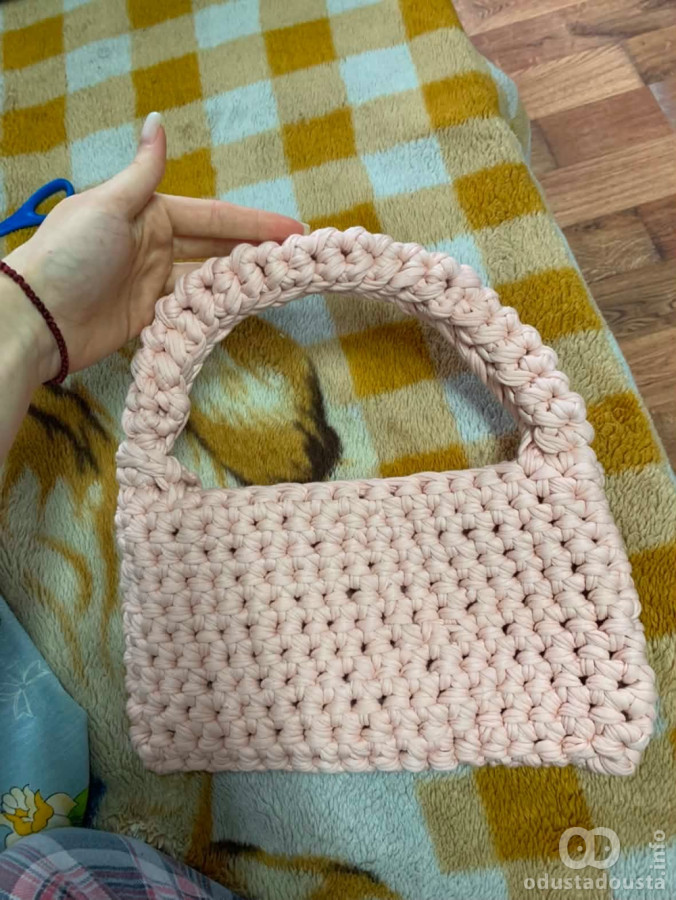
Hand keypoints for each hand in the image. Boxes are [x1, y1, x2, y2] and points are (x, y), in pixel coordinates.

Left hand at [4, 112, 304, 383]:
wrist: (40, 313)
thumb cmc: (74, 253)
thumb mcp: (110, 205)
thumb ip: (144, 171)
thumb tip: (159, 120)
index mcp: (149, 213)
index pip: (213, 217)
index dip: (253, 223)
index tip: (291, 229)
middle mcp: (156, 245)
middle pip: (216, 247)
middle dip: (254, 250)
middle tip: (295, 258)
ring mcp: (154, 282)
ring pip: (208, 278)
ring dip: (239, 280)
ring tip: (278, 284)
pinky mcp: (150, 316)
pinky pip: (191, 309)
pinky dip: (215, 308)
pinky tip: (241, 309)